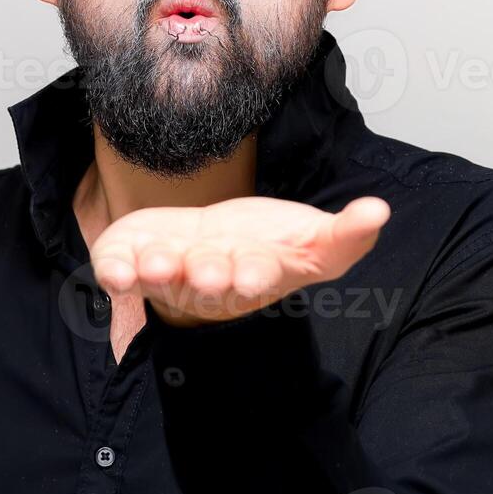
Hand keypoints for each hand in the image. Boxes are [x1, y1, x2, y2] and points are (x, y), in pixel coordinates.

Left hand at [88, 196, 390, 325]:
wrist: (211, 250)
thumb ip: (347, 233)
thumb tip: (380, 211)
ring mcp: (170, 274)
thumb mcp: (313, 240)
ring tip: (158, 261)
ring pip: (160, 279)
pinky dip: (113, 270)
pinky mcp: (134, 262)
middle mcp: (210, 281)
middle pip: (209, 282)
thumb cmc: (264, 246)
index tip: (252, 272)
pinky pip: (118, 272)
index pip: (258, 277)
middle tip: (207, 271)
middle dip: (207, 276)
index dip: (254, 275)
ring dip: (156, 271)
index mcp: (255, 274)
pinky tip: (113, 268)